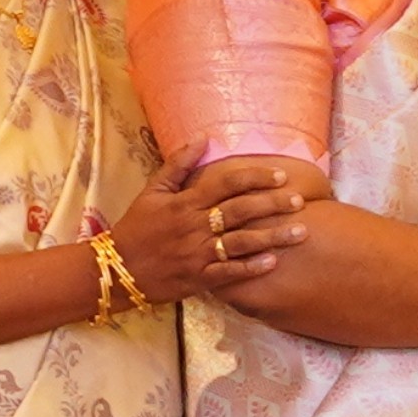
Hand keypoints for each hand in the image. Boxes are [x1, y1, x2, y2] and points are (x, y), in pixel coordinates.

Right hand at [105, 147, 304, 309]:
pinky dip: (250, 268)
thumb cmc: (136, 227)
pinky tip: (273, 262)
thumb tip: (204, 137)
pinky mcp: (197, 279)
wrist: (115, 269)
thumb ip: (179, 164)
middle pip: (240, 211)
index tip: (281, 175)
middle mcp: (194, 227)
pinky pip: (228, 273)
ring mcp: (197, 254)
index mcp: (184, 203)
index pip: (226, 184)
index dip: (255, 178)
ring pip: (241, 242)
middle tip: (299, 200)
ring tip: (301, 231)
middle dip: (272, 204)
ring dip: (272, 237)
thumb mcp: (152, 190)